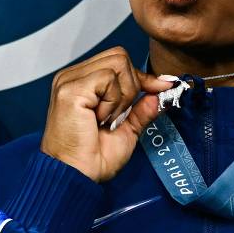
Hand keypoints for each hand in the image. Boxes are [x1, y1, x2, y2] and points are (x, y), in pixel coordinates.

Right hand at [40, 46, 173, 182]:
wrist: (78, 176)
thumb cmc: (94, 157)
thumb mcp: (128, 127)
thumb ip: (144, 107)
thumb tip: (164, 89)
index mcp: (83, 82)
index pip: (119, 60)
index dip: (142, 76)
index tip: (161, 87)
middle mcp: (73, 77)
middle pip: (120, 56)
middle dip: (132, 86)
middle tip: (119, 114)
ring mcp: (69, 81)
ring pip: (117, 64)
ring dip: (122, 96)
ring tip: (107, 119)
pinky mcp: (70, 89)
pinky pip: (107, 79)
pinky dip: (112, 102)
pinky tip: (99, 119)